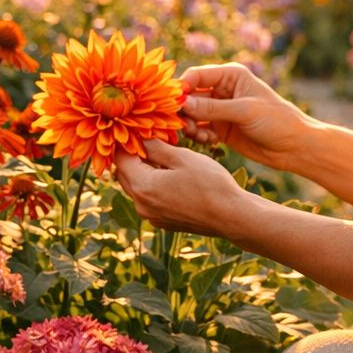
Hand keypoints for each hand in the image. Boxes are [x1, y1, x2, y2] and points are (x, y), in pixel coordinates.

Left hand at [114, 140, 253, 239]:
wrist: (231, 217)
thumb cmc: (210, 184)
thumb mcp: (182, 158)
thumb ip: (156, 148)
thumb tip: (141, 138)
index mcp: (143, 187)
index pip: (120, 160)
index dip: (127, 143)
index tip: (137, 130)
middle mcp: (142, 205)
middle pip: (124, 175)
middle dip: (132, 157)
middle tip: (148, 140)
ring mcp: (152, 216)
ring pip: (137, 188)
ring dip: (143, 171)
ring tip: (160, 156)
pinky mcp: (163, 222)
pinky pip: (149, 200)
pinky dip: (153, 186)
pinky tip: (170, 176)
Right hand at [179, 63, 309, 171]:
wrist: (294, 146)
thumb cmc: (276, 120)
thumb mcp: (245, 111)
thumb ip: (213, 108)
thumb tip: (184, 104)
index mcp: (230, 76)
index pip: (196, 75)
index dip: (182, 88)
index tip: (175, 105)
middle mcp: (222, 90)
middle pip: (190, 96)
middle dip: (184, 110)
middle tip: (184, 126)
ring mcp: (220, 110)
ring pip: (192, 114)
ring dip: (190, 125)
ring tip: (199, 136)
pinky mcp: (220, 128)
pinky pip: (199, 129)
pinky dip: (198, 136)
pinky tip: (210, 142)